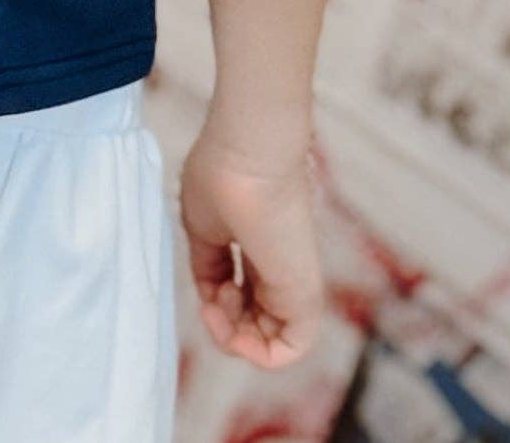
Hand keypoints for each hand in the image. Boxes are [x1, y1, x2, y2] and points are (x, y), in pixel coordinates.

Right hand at [180, 124, 324, 369]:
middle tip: (212, 301)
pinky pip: (289, 349)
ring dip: (234, 339)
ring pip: (271, 341)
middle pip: (255, 321)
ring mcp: (293, 281)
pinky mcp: (305, 293)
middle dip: (224, 326)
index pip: (243, 296)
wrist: (249, 156)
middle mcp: (279, 266)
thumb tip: (211, 293)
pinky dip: (256, 354)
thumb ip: (209, 264)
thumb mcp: (203, 227)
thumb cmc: (222, 178)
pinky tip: (232, 327)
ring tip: (219, 304)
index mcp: (258, 246)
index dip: (216, 306)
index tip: (206, 291)